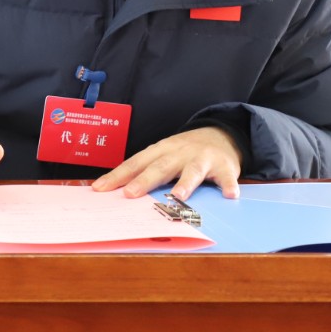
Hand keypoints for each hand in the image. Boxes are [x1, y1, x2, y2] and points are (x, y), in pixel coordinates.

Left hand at [90, 126, 242, 200]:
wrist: (220, 135)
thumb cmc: (184, 152)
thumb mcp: (163, 156)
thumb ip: (145, 171)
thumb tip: (118, 191)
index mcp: (160, 150)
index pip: (135, 163)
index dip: (118, 175)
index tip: (100, 188)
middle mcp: (179, 152)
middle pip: (160, 166)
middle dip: (144, 180)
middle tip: (130, 194)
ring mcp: (202, 158)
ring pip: (193, 170)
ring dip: (186, 182)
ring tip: (179, 196)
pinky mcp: (224, 166)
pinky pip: (226, 177)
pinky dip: (229, 186)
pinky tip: (230, 196)